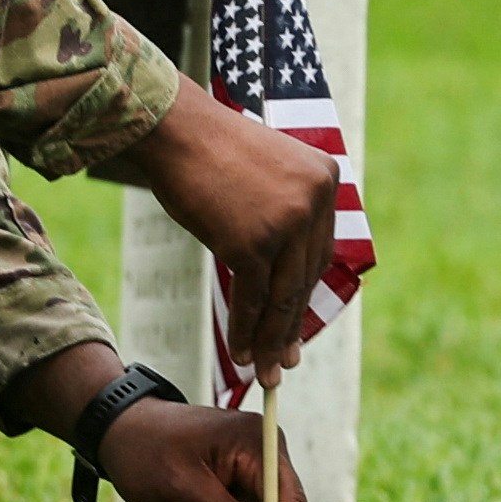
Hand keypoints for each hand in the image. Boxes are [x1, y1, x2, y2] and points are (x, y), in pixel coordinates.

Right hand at [95, 80, 332, 384]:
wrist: (174, 130)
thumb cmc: (210, 153)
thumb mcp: (268, 174)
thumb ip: (287, 214)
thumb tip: (286, 279)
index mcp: (326, 179)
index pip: (320, 254)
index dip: (305, 296)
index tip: (297, 329)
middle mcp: (315, 201)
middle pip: (304, 279)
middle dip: (291, 327)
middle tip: (286, 363)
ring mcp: (285, 223)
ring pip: (283, 297)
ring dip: (271, 339)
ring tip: (266, 370)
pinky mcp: (251, 243)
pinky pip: (253, 299)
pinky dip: (245, 330)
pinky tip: (240, 353)